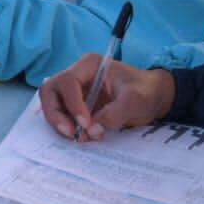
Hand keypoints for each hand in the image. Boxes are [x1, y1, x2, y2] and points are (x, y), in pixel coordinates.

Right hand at [39, 54, 174, 140]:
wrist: (153, 97)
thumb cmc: (146, 91)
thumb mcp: (136, 100)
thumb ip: (115, 112)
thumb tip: (93, 129)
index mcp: (89, 65)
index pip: (67, 81)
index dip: (72, 104)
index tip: (86, 124)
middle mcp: (77, 75)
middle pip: (50, 91)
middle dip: (55, 113)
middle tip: (70, 133)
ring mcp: (76, 91)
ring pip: (52, 104)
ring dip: (60, 123)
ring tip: (79, 137)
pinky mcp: (77, 106)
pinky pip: (63, 116)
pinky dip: (68, 128)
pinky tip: (83, 137)